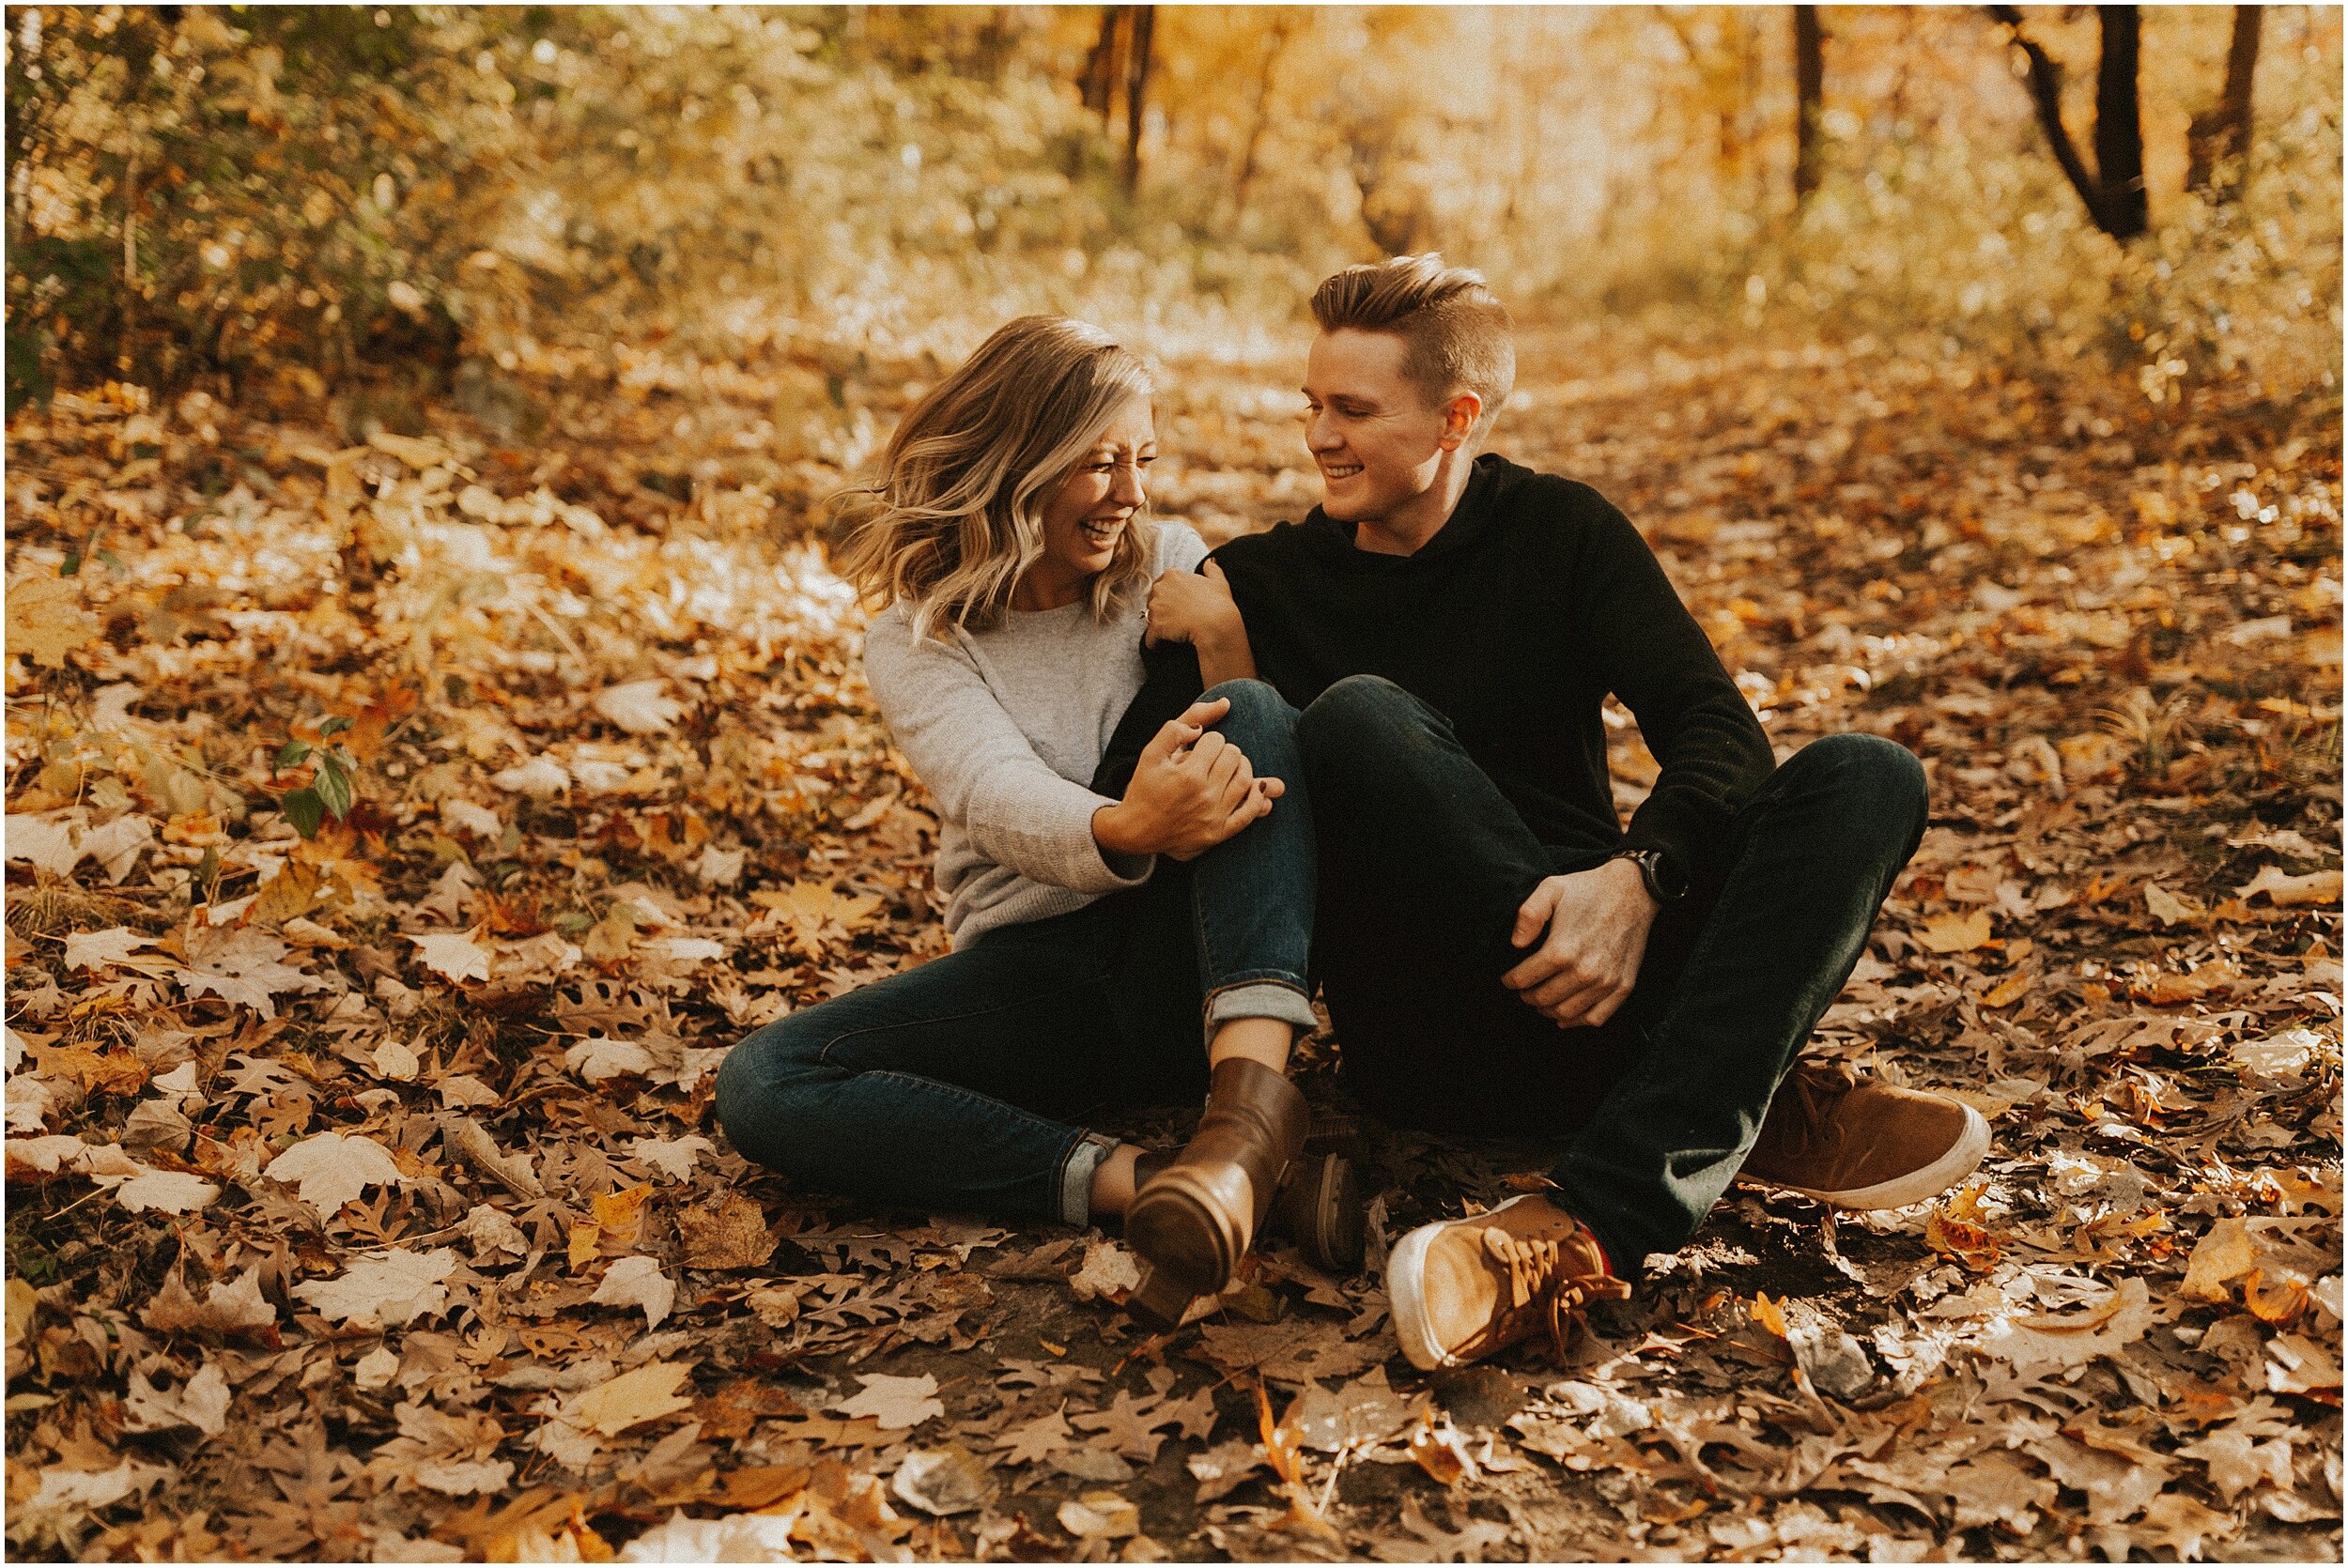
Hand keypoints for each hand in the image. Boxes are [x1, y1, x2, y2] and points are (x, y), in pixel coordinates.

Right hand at [1092, 696, 1282, 860]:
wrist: (1136, 831)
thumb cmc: (1144, 789)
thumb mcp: (1151, 753)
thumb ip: (1176, 728)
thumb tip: (1216, 710)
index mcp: (1187, 775)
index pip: (1217, 740)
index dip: (1207, 739)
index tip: (1197, 749)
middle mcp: (1204, 796)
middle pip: (1234, 756)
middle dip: (1224, 751)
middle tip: (1212, 758)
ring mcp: (1214, 817)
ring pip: (1246, 779)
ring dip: (1241, 767)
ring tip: (1228, 768)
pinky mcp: (1219, 833)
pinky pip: (1250, 813)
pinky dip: (1258, 797)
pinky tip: (1256, 787)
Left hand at [1145, 561, 1244, 651]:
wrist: (1217, 624)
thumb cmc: (1219, 603)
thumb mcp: (1219, 582)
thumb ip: (1212, 569)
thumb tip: (1209, 562)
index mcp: (1172, 575)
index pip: (1162, 585)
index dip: (1170, 597)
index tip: (1179, 606)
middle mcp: (1160, 588)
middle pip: (1153, 601)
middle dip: (1161, 610)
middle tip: (1176, 620)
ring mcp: (1156, 608)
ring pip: (1151, 619)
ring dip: (1159, 626)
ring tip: (1172, 633)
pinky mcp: (1155, 627)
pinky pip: (1150, 638)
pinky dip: (1154, 643)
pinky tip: (1161, 646)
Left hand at [1501, 859, 1659, 1028]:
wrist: (1633, 891)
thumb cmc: (1589, 890)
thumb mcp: (1551, 888)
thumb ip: (1528, 914)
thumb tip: (1515, 944)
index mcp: (1562, 950)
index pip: (1524, 979)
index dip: (1510, 981)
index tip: (1507, 979)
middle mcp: (1584, 971)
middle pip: (1543, 999)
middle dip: (1527, 997)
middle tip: (1523, 991)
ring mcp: (1606, 982)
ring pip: (1566, 1013)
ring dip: (1547, 1010)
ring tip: (1540, 1001)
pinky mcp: (1623, 986)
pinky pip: (1596, 1018)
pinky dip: (1577, 1022)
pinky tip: (1565, 1016)